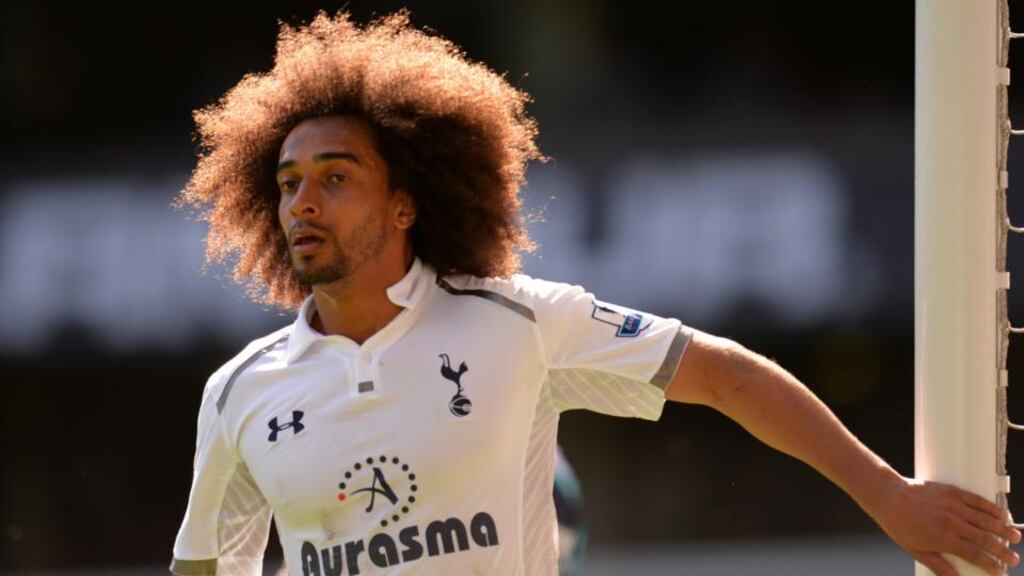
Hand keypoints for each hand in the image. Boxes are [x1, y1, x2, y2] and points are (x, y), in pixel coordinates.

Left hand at [867, 477, 1020, 574]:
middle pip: (986, 539)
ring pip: (986, 519)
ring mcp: (954, 506)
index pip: (976, 556)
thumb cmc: (899, 525)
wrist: (888, 496)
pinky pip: (978, 500)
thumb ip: (938, 566)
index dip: (991, 566)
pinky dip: (992, 508)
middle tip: (1014, 558)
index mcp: (944, 539)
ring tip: (1015, 538)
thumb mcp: (916, 550)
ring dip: (1004, 529)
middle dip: (1003, 551)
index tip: (1000, 573)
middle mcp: (953, 523)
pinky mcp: (952, 492)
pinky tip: (1002, 514)